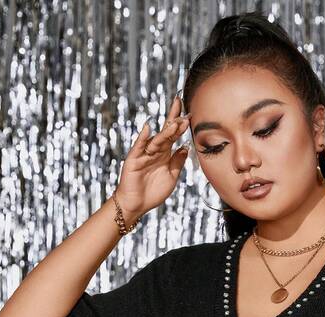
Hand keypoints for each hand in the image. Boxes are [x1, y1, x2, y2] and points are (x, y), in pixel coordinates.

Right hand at [115, 94, 190, 219]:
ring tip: (175, 122)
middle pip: (165, 131)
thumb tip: (186, 147)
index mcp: (164, 154)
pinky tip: (147, 128)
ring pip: (157, 140)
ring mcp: (144, 154)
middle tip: (180, 102)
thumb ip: (178, 162)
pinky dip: (143, 138)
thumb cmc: (153, 192)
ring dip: (166, 131)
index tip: (190, 114)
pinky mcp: (134, 160)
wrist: (137, 205)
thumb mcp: (172, 177)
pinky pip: (139, 147)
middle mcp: (155, 151)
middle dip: (173, 118)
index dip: (181, 125)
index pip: (173, 135)